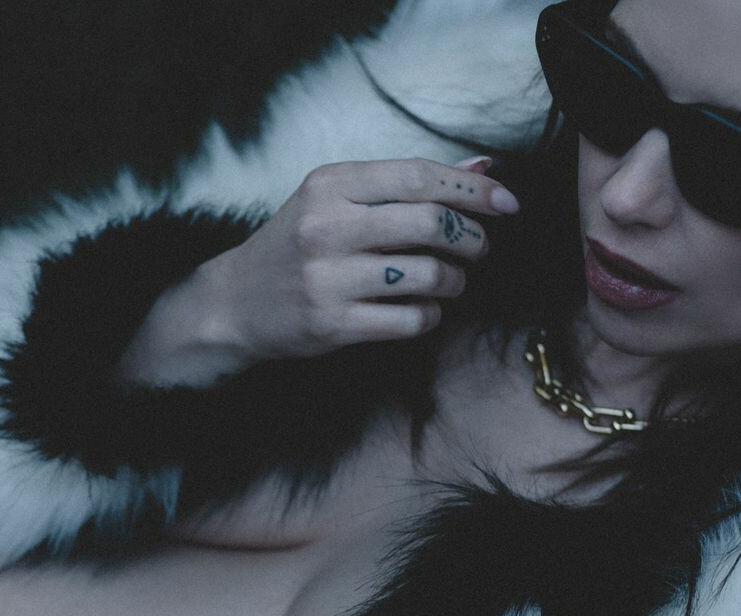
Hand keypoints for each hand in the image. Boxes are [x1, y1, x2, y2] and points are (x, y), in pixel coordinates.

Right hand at [120, 156, 518, 386]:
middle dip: (472, 237)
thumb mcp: (337, 200)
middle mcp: (326, 227)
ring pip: (428, 275)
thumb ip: (406, 183)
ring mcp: (327, 279)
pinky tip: (424, 310)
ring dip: (455, 280)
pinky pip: (410, 320)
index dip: (473, 189)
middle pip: (432, 223)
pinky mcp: (332, 325)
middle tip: (479, 247)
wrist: (233, 304)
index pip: (419, 176)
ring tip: (451, 280)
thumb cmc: (296, 245)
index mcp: (330, 185)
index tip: (507, 203)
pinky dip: (430, 316)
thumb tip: (484, 165)